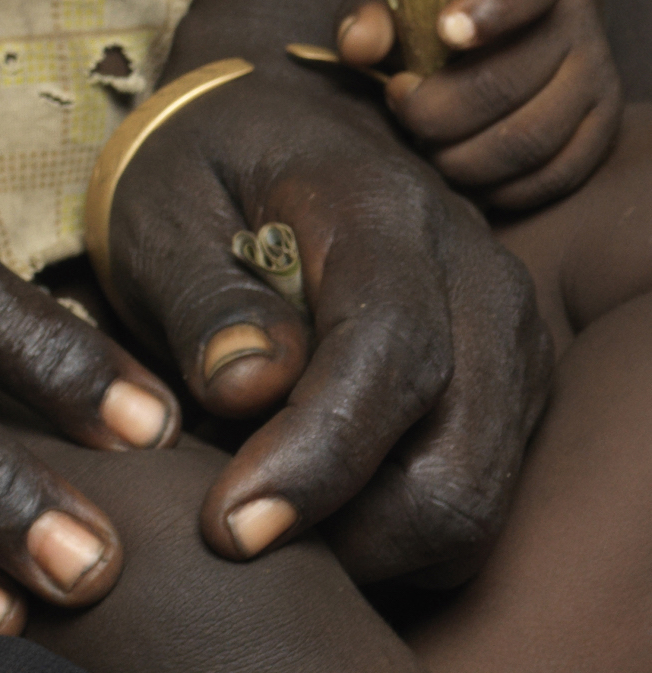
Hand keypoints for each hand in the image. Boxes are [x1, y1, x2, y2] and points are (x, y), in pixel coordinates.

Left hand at [97, 63, 554, 578]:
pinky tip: (309, 498)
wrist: (273, 130)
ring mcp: (513, 342)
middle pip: (456, 464)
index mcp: (386, 214)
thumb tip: (249, 391)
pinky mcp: (514, 391)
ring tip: (260, 509)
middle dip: (346, 534)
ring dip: (370, 542)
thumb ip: (202, 298)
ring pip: (475, 502)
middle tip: (231, 537)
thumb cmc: (197, 172)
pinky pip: (475, 499)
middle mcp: (480, 280)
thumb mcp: (160, 210)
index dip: (314, 459)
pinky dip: (395, 528)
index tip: (226, 528)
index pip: (388, 358)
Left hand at [338, 0, 619, 218]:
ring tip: (426, 144)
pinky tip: (464, 173)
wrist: (498, 41)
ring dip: (464, 156)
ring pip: (531, 136)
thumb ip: (372, 14)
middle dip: (439, 109)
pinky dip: (502, 187)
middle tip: (403, 108)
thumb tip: (358, 46)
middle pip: (509, 79)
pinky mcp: (604, 129)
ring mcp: (596, 76)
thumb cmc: (437, 13)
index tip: (444, 31)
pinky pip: (557, 174)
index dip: (489, 9)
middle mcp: (575, 20)